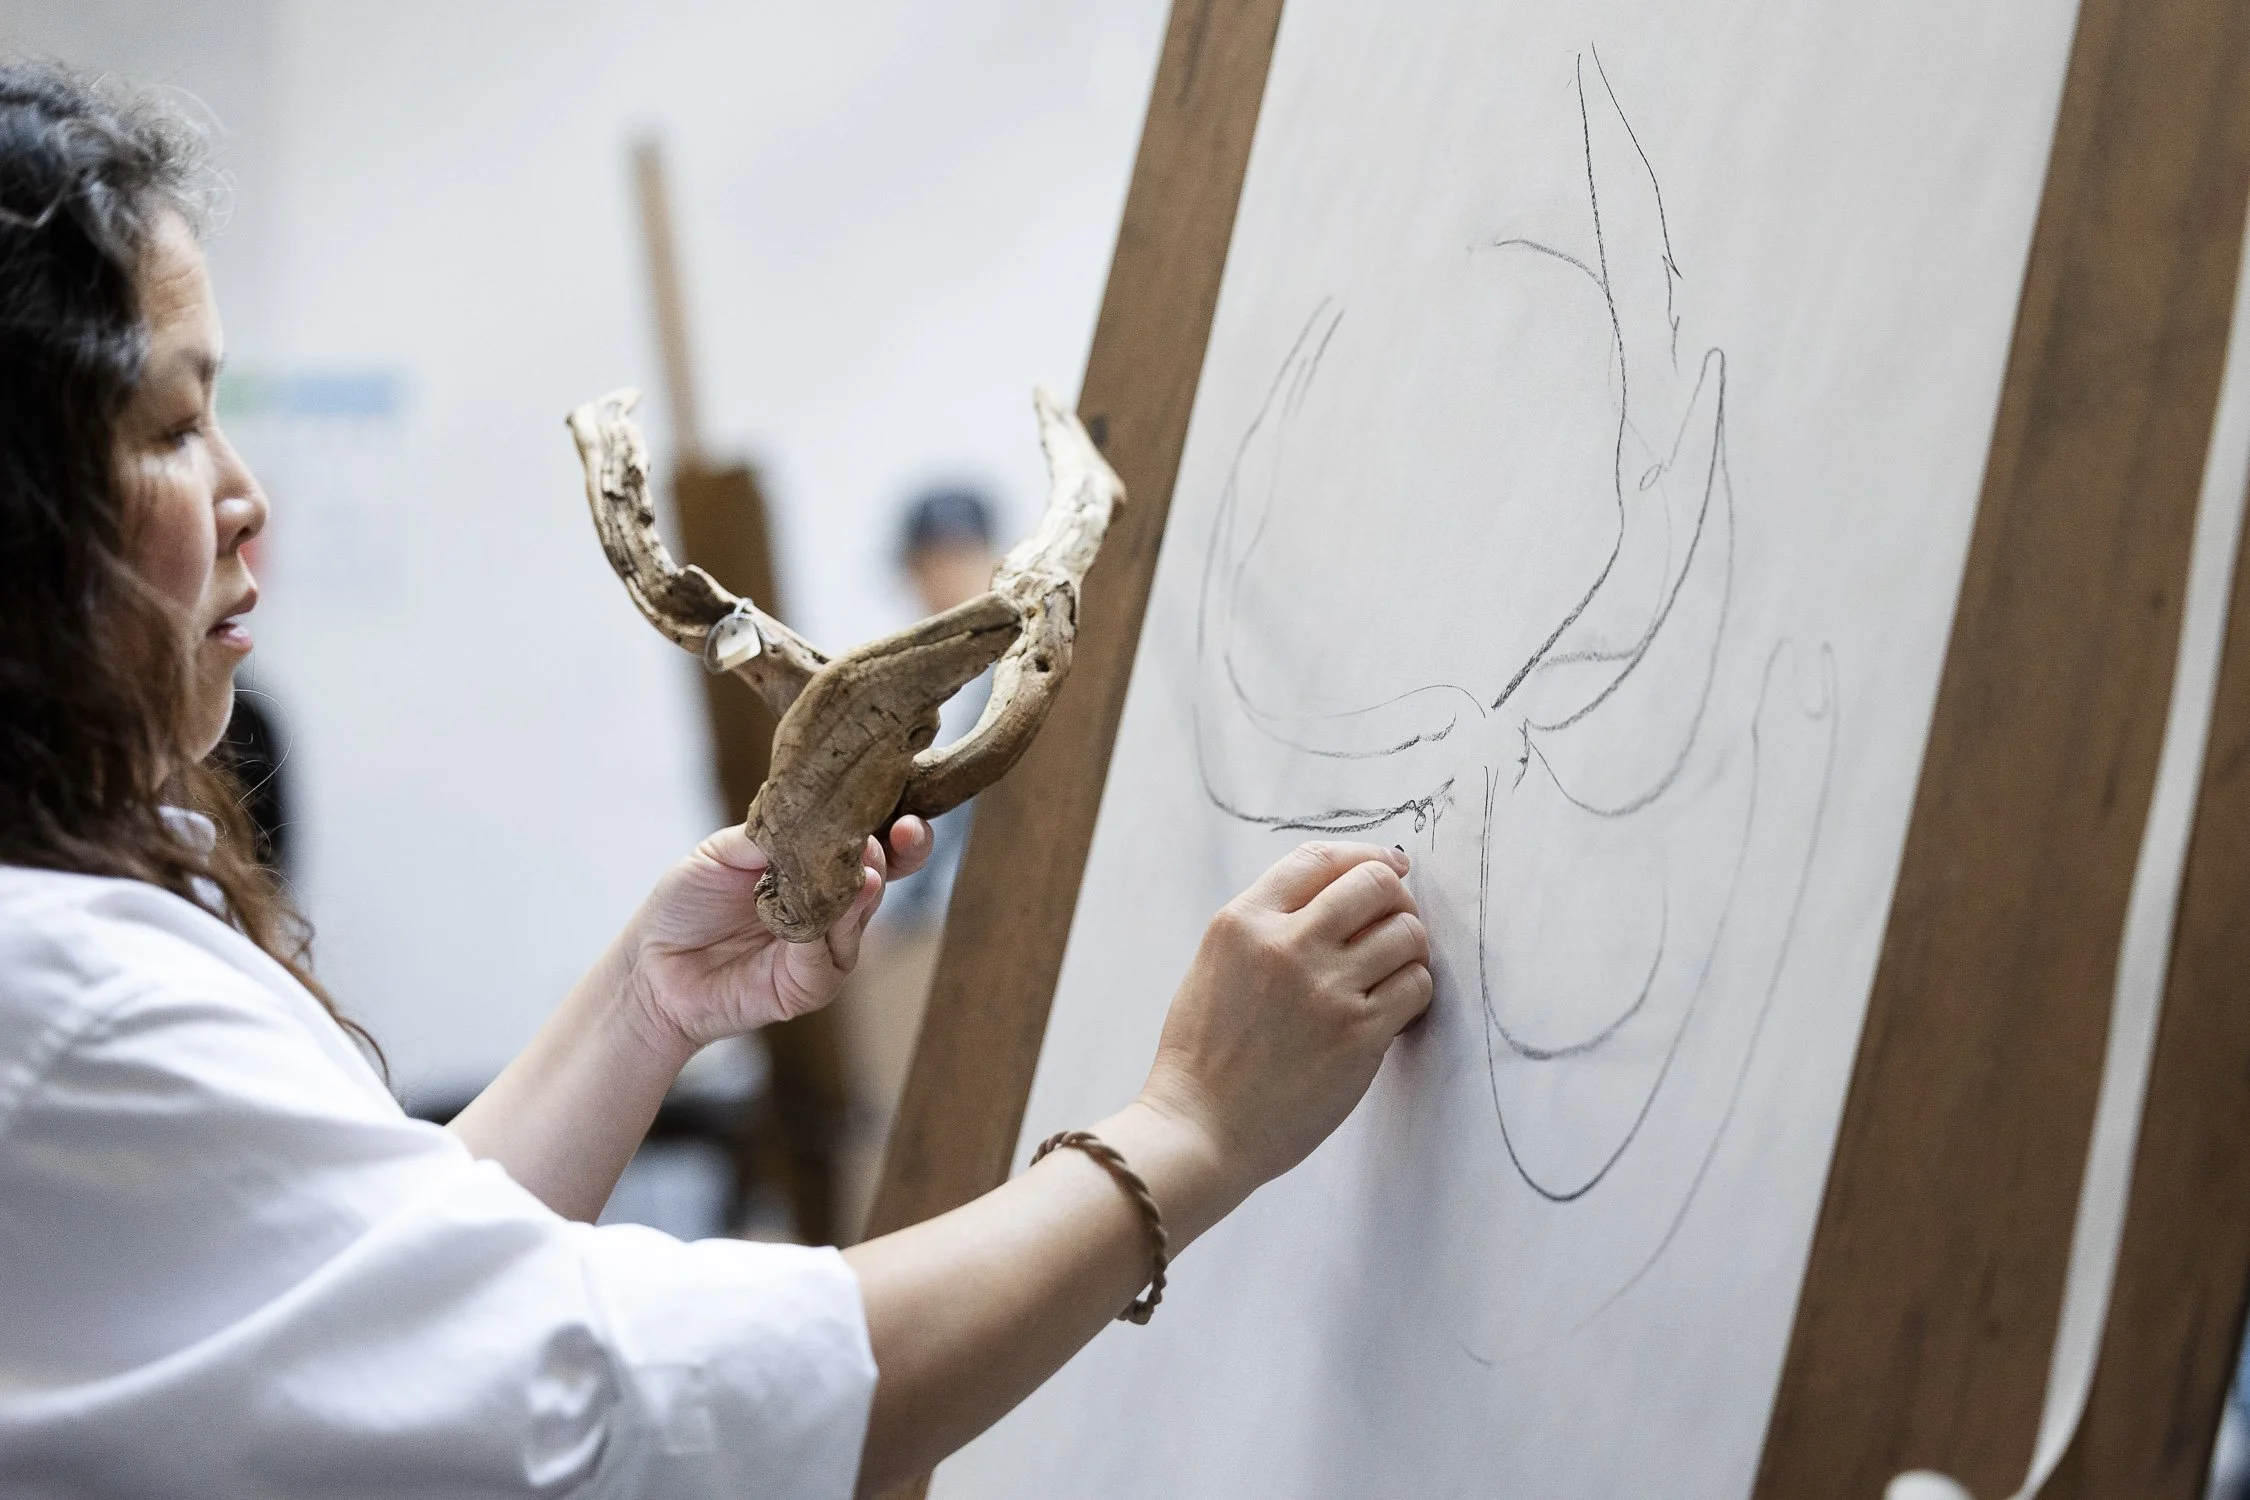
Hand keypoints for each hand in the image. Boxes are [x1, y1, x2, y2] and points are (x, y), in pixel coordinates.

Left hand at [622, 817, 933, 1051]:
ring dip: (859, 894)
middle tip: (888, 839)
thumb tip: (819, 810)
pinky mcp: (809, 987)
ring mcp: (825, 950)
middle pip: (879, 880)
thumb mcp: (724, 851)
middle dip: (890, 857)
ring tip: (859, 871)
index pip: (873, 847)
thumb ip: (772, 831)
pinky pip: (827, 959)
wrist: (649, 965)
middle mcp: (830, 910)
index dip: (896, 832)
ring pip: (858, 919)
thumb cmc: (686, 905)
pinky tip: (814, 915)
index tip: (907, 816)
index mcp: (815, 870)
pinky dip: (822, 936)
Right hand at [1137, 841, 1431, 1200]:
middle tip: (1398, 921)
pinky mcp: (1359, 1035)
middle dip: (1397, 897)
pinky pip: (1416, 986)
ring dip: (1410, 948)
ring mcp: (1326, 989)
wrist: (1200, 1128)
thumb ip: (1266, 926)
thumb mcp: (1215, 965)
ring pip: (1407, 933)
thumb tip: (1336, 895)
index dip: (1364, 856)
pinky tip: (1394, 1008)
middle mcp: (1286, 944)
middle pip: (1374, 884)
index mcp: (1242, 922)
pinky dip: (1414, 991)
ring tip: (1395, 971)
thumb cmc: (1203, 1055)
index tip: (1388, 866)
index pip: (1319, 859)